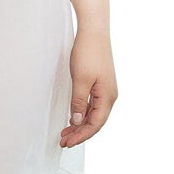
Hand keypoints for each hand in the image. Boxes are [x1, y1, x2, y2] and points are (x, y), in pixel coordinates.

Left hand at [59, 28, 117, 147]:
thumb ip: (79, 102)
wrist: (94, 31)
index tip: (67, 142)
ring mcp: (106, 89)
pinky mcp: (100, 82)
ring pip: (94, 113)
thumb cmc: (88, 53)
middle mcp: (110, 95)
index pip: (95, 124)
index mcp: (108, 97)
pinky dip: (83, 112)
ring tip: (66, 132)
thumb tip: (78, 122)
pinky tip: (74, 116)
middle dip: (80, 133)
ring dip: (80, 124)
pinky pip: (93, 104)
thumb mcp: (80, 80)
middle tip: (63, 141)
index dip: (81, 136)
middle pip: (96, 121)